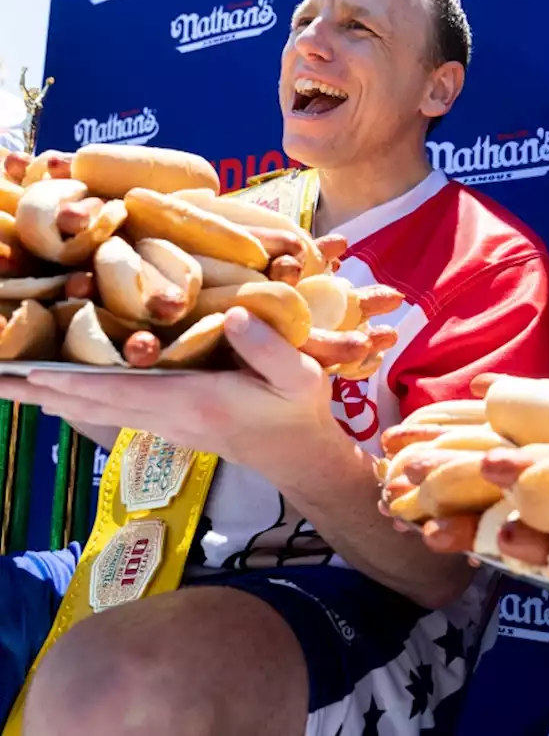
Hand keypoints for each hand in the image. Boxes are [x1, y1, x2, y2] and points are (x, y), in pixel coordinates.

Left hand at [0, 307, 336, 475]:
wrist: (300, 455)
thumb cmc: (299, 410)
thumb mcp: (299, 376)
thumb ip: (268, 349)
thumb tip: (236, 313)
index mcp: (195, 400)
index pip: (124, 390)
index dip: (76, 380)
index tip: (31, 372)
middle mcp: (170, 416)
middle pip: (93, 404)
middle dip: (43, 391)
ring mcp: (166, 424)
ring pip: (95, 410)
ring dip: (51, 397)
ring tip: (9, 385)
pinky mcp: (169, 423)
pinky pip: (110, 411)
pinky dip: (77, 400)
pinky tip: (57, 393)